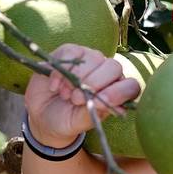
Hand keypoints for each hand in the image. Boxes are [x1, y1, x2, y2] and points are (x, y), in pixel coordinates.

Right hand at [23, 44, 139, 146]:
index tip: (97, 103)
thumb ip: (93, 113)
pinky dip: (61, 71)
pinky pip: (72, 53)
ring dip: (76, 78)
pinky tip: (55, 86)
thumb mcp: (78, 122)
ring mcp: (91, 59)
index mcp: (117, 92)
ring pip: (94, 58)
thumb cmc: (66, 119)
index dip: (117, 93)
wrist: (41, 113)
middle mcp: (108, 73)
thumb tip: (107, 105)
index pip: (131, 86)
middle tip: (76, 100)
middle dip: (93, 84)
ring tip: (65, 95)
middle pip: (114, 68)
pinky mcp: (71, 51)